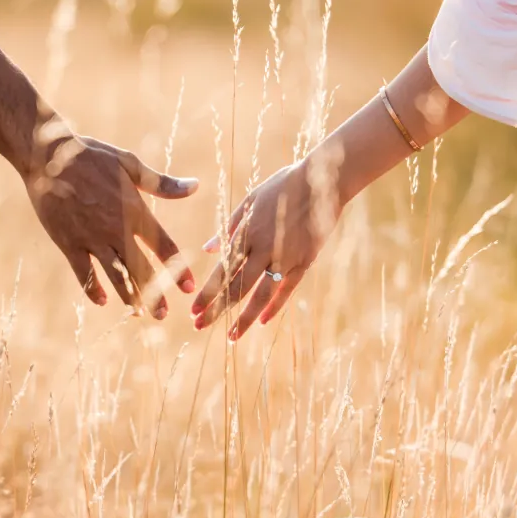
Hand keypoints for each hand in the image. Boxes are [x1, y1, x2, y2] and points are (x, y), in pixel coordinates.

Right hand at [26, 132, 196, 318]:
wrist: (48, 155)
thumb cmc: (91, 155)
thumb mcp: (130, 164)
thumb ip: (162, 184)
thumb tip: (195, 186)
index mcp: (135, 211)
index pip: (164, 246)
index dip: (178, 268)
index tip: (188, 286)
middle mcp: (117, 230)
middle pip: (142, 269)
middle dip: (155, 294)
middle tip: (164, 314)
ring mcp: (92, 239)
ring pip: (116, 276)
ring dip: (129, 297)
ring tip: (139, 314)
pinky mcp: (69, 243)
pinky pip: (84, 273)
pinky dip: (93, 289)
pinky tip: (103, 301)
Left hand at [192, 151, 345, 337]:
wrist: (323, 180)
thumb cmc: (283, 186)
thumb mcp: (250, 201)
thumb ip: (229, 227)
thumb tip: (208, 248)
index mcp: (246, 233)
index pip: (222, 270)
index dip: (207, 293)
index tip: (193, 310)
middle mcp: (263, 249)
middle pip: (236, 287)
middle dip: (216, 309)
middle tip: (199, 327)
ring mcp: (285, 256)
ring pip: (261, 294)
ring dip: (244, 318)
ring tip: (231, 337)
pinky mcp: (304, 260)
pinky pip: (287, 289)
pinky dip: (274, 306)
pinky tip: (262, 322)